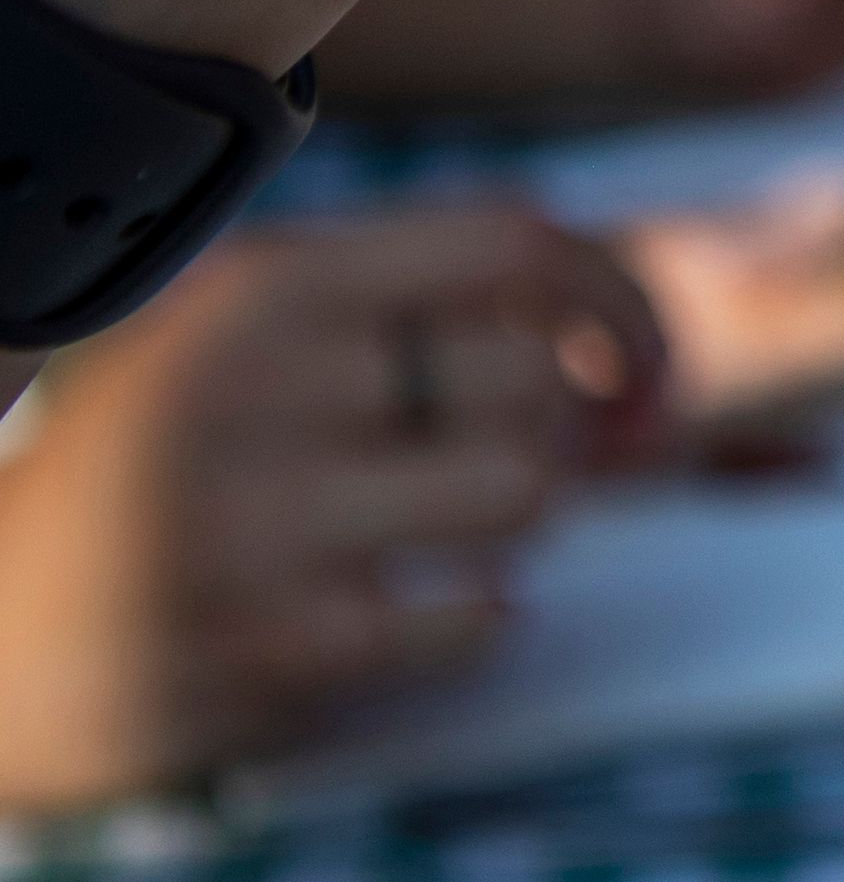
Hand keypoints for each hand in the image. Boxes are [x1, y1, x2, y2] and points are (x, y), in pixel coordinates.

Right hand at [0, 209, 660, 808]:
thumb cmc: (167, 472)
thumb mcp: (252, 341)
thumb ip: (417, 302)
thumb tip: (637, 332)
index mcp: (261, 288)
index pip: (510, 238)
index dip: (615, 294)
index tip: (637, 357)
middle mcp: (254, 385)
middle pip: (531, 370)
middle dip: (548, 423)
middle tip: (481, 457)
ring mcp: (258, 518)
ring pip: (525, 489)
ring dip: (515, 519)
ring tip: (438, 532)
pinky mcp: (275, 643)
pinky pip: (478, 617)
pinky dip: (474, 618)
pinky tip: (407, 609)